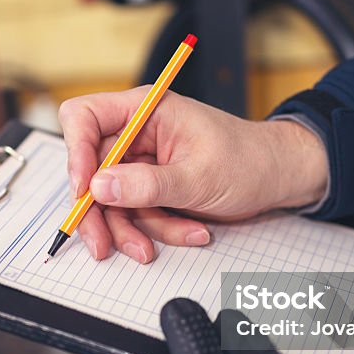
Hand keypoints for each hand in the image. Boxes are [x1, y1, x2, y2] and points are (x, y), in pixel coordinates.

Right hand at [58, 89, 327, 262]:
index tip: (83, 189)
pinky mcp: (151, 187)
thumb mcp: (198, 176)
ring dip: (135, 229)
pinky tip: (189, 232)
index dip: (75, 153)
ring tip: (164, 243)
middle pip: (90, 170)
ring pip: (111, 201)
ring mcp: (142, 162)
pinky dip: (157, 230)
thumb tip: (99, 186)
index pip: (84, 117)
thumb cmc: (249, 161)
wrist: (278, 179)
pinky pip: (136, 214)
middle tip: (102, 243)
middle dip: (100, 211)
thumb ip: (146, 184)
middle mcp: (137, 133)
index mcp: (145, 110)